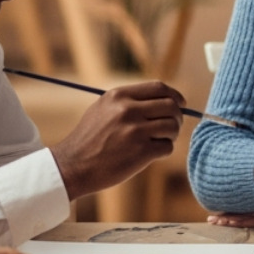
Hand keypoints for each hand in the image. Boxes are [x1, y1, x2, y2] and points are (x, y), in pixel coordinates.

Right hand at [52, 80, 185, 197]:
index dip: (175, 95)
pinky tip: (151, 154)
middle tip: (172, 127)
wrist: (72, 166)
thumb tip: (164, 99)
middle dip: (177, 117)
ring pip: (173, 126)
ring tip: (159, 141)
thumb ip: (129, 101)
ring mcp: (135, 131)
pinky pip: (167, 147)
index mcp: (119, 96)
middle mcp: (128, 110)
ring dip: (171, 135)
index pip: (159, 88)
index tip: (181, 104)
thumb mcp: (102, 109)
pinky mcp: (141, 152)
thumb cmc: (89, 139)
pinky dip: (164, 151)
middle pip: (171, 106)